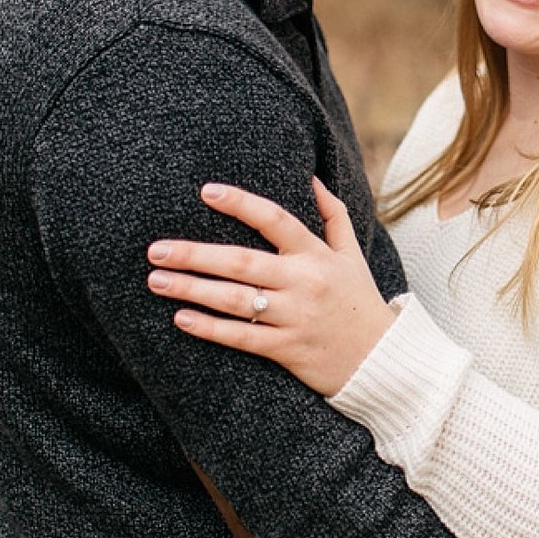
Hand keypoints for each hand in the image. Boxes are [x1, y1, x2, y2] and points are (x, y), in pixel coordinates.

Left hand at [148, 178, 398, 396]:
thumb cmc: (359, 302)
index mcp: (317, 255)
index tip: (205, 191)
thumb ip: (333, 215)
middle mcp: (305, 282)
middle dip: (195, 254)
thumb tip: (311, 177)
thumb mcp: (352, 255)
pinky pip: (243, 337)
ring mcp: (296, 317)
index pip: (275, 220)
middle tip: (156, 249)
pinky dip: (211, 328)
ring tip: (157, 280)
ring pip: (236, 300)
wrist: (383, 360)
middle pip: (242, 262)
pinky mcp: (289, 350)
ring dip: (193, 289)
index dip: (241, 203)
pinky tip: (181, 318)